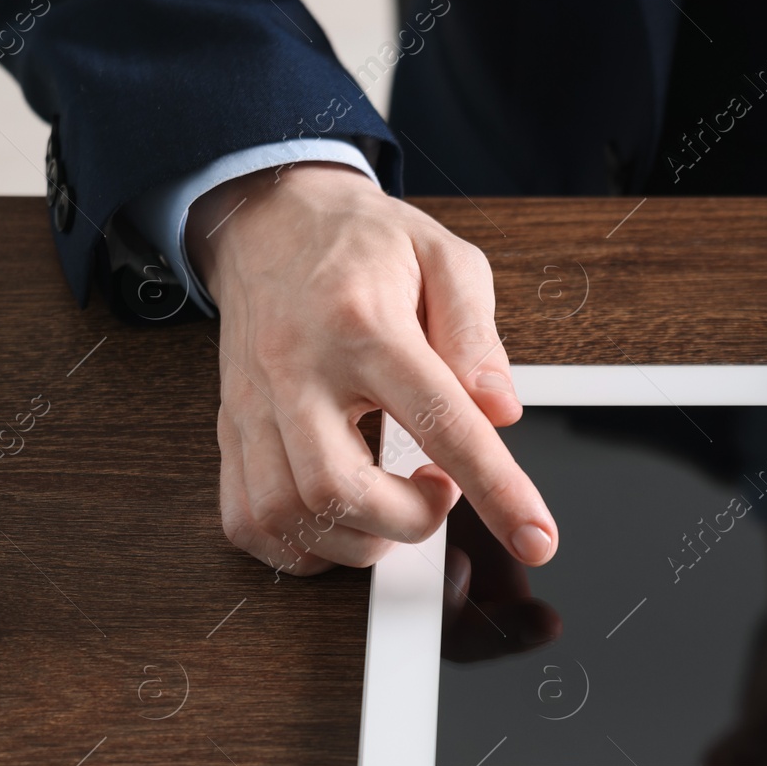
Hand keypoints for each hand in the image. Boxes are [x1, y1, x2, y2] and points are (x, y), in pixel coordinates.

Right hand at [188, 162, 557, 576]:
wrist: (268, 218)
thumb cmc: (363, 243)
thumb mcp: (445, 258)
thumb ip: (477, 334)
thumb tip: (500, 410)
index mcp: (364, 326)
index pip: (439, 421)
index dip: (495, 490)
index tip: (535, 537)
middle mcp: (298, 372)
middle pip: (338, 489)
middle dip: (407, 521)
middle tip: (438, 492)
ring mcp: (254, 407)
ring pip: (287, 516)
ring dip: (358, 539)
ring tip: (394, 505)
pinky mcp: (231, 431)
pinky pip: (248, 522)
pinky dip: (302, 547)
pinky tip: (341, 521)